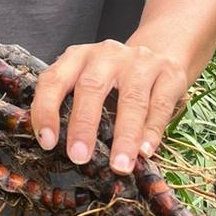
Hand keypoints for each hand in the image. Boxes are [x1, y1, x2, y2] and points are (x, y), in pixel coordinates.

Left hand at [30, 40, 188, 173]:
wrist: (161, 50)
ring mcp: (139, 62)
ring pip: (131, 99)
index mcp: (77, 57)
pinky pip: (160, 105)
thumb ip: (73, 106)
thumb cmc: (114, 77)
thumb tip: (59, 150)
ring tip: (119, 165)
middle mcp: (106, 55)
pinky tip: (145, 152)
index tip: (48, 142)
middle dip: (83, 125)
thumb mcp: (88, 82)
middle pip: (91, 87)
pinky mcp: (169, 73)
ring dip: (124, 136)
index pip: (53, 80)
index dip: (46, 110)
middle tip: (79, 156)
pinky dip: (152, 131)